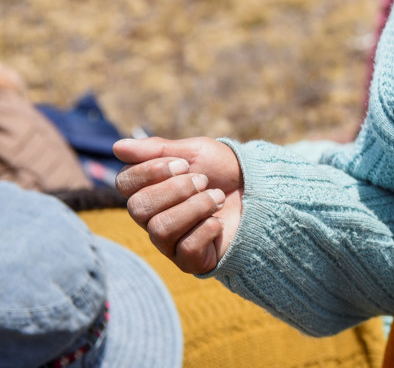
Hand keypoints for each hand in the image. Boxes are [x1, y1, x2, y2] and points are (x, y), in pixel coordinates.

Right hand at [114, 137, 243, 273]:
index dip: (151, 171)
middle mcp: (152, 217)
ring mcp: (169, 242)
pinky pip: (186, 248)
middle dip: (176, 189)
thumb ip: (158, 150)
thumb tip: (118, 146)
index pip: (124, 183)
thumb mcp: (195, 151)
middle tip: (203, 181)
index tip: (183, 164)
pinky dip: (207, 229)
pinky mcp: (189, 261)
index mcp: (148, 189)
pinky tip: (218, 222)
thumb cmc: (223, 171)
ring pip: (160, 229)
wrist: (261, 191)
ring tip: (218, 198)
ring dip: (196, 207)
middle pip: (139, 208)